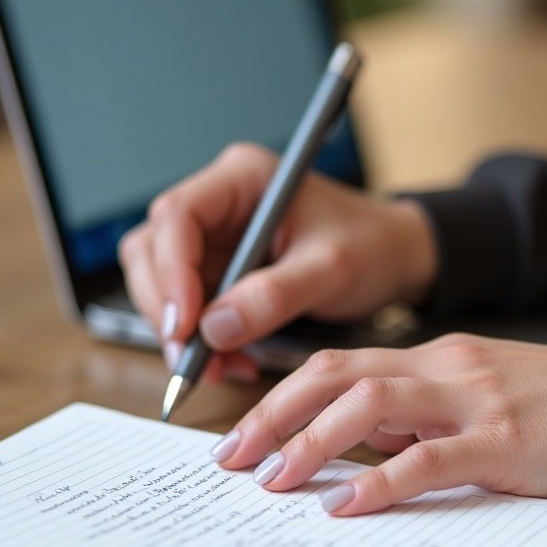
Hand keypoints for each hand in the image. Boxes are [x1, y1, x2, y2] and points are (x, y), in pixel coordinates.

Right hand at [118, 143, 437, 380]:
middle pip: (154, 249)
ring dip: (180, 332)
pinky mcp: (219, 271)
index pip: (178, 214)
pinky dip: (200, 341)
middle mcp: (218, 202)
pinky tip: (231, 362)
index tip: (185, 325)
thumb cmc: (370, 246)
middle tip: (191, 361)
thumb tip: (214, 327)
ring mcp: (215, 237)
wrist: (392, 259)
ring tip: (219, 368)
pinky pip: (188, 307)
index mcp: (242, 178)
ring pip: (162, 282)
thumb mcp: (331, 270)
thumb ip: (274, 296)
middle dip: (168, 309)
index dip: (171, 271)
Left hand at [212, 335, 546, 513]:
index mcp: (437, 359)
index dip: (283, 397)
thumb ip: (428, 413)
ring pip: (369, 406)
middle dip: (274, 414)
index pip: (339, 365)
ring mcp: (474, 402)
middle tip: (233, 458)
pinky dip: (378, 482)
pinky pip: (427, 459)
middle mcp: (446, 369)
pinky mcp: (505, 443)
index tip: (247, 433)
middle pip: (335, 376)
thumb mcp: (486, 396)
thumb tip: (366, 447)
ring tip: (273, 481)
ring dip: (310, 443)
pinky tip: (346, 505)